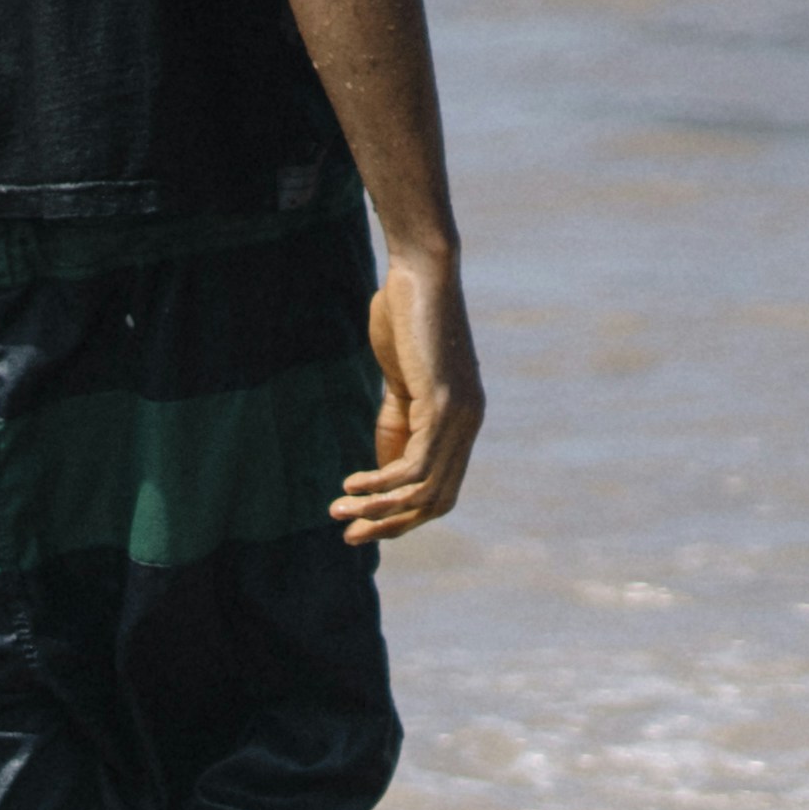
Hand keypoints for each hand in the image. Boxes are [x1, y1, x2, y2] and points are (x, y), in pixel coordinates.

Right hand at [330, 249, 481, 543]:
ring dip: (380, 509)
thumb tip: (383, 471)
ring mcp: (461, 418)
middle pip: (437, 501)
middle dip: (392, 525)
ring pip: (425, 490)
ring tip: (339, 512)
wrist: (422, 274)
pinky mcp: (444, 405)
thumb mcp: (399, 381)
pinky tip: (351, 484)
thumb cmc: (406, 318)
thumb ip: (397, 422)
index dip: (403, 516)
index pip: (441, 489)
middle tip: (349, 535)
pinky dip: (381, 483)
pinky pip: (415, 464)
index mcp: (461, 420)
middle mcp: (469, 425)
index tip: (362, 526)